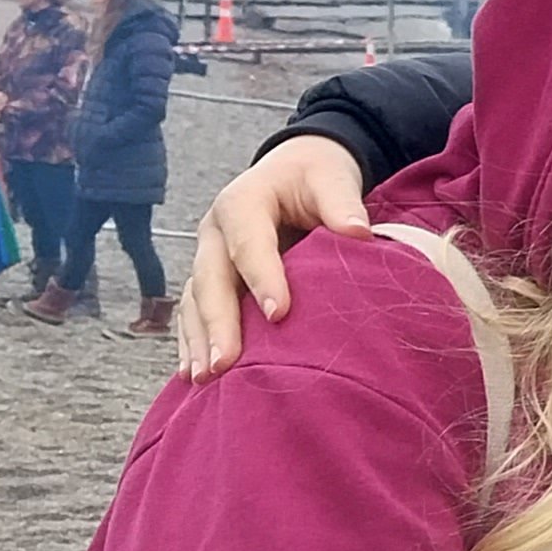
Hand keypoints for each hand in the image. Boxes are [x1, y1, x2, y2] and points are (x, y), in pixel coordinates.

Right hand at [177, 135, 374, 379]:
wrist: (294, 172)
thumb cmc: (314, 177)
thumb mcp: (331, 178)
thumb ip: (341, 202)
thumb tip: (359, 232)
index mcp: (242, 202)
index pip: (249, 243)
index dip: (262, 278)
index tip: (278, 314)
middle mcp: (215, 233)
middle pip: (210, 280)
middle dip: (218, 323)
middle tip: (226, 363)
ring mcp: (207, 259)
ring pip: (195, 302)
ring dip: (199, 341)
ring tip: (206, 378)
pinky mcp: (209, 282)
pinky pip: (193, 315)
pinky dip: (192, 344)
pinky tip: (195, 377)